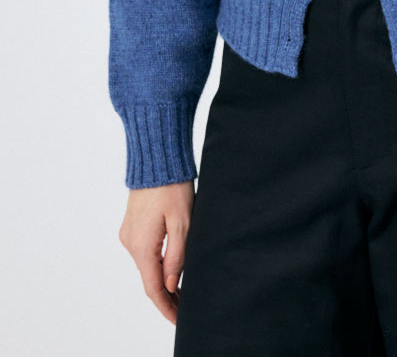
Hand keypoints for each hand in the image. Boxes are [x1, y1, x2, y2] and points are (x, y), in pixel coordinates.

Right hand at [118, 180, 194, 324]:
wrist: (156, 158)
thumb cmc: (172, 186)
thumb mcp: (182, 222)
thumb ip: (177, 256)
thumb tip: (170, 284)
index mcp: (142, 245)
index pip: (153, 287)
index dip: (166, 307)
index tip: (178, 320)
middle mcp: (130, 242)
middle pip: (148, 279)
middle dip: (166, 296)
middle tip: (184, 309)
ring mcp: (129, 234)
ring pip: (146, 265)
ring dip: (161, 279)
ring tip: (181, 292)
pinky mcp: (132, 225)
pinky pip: (144, 251)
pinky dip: (156, 264)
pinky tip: (169, 267)